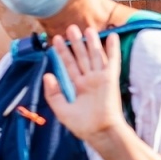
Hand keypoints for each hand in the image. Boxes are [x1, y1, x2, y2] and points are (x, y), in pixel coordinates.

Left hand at [41, 25, 125, 143]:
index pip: (69, 66)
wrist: (100, 131)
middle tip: (71, 28)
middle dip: (75, 43)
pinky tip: (112, 36)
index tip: (55, 41)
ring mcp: (100, 78)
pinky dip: (112, 49)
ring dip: (91, 42)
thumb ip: (53, 93)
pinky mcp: (110, 79)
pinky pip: (112, 61)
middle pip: (81, 57)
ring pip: (95, 56)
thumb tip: (47, 75)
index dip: (62, 53)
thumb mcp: (61, 110)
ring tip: (87, 28)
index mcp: (78, 87)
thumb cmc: (82, 125)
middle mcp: (89, 80)